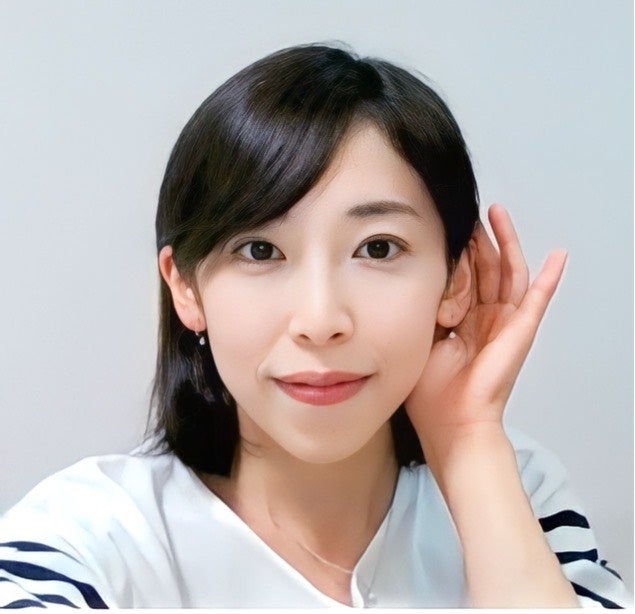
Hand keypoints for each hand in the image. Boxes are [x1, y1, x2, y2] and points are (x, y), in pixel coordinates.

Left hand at [405, 204, 566, 453]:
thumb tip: (416, 280)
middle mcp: (485, 319)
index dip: (457, 253)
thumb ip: (425, 309)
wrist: (450, 421)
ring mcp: (505, 323)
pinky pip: (538, 300)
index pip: (462, 277)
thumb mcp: (420, 337)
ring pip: (507, 273)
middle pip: (486, 268)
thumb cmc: (430, 390)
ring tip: (497, 214)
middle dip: (478, 239)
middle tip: (469, 214)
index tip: (445, 227)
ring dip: (506, 243)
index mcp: (462, 321)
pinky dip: (549, 278)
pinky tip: (557, 255)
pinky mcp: (520, 331)